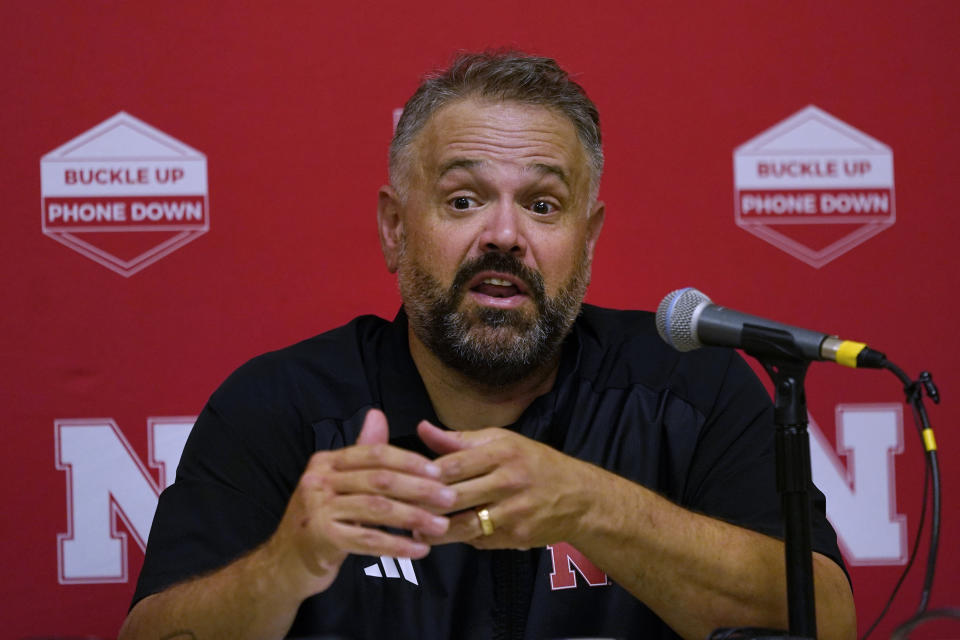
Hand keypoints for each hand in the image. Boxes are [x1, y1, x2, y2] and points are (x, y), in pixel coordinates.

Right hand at [266, 409, 454, 598]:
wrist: (283, 564)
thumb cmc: (320, 521)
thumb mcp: (337, 484)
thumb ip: (361, 454)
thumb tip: (377, 414)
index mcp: (325, 461)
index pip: (374, 454)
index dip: (409, 461)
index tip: (439, 473)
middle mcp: (318, 480)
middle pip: (380, 479)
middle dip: (419, 489)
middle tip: (449, 498)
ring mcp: (317, 509)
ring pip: (377, 509)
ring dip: (414, 517)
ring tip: (440, 525)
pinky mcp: (322, 538)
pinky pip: (368, 540)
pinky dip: (398, 544)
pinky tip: (419, 549)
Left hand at [416, 421, 598, 550]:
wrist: (580, 497)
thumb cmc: (534, 462)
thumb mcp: (502, 441)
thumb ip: (460, 439)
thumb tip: (422, 428)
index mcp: (503, 452)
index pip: (454, 464)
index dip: (424, 474)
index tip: (401, 479)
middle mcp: (509, 481)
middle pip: (455, 496)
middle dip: (424, 504)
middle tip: (397, 507)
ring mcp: (513, 512)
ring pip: (463, 525)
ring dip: (435, 529)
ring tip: (414, 528)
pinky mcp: (516, 536)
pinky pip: (479, 539)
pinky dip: (461, 537)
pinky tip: (444, 535)